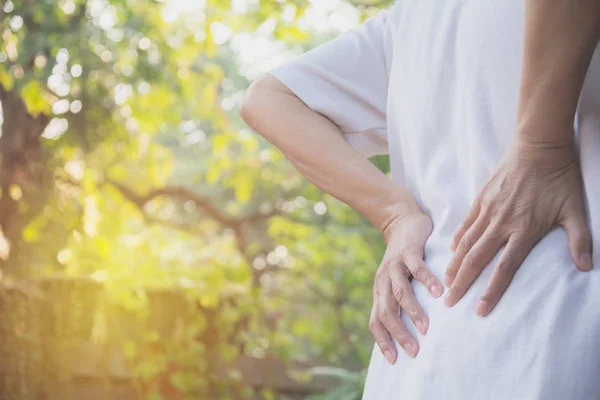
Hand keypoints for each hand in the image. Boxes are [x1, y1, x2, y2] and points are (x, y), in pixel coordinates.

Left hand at [370, 210, 443, 363]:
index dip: (382, 341)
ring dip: (412, 312)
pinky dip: (427, 281)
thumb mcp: (397, 281)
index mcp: (380, 291)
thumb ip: (400, 302)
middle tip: (414, 351)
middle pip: (387, 312)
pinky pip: (417, 268)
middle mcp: (383, 281)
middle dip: (399, 334)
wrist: (401, 221)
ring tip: (426, 328)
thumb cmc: (403, 258)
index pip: (375, 321)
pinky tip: (440, 292)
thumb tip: (409, 333)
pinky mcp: (407, 251)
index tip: (394, 360)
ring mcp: (394, 265)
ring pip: (400, 292)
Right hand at [445, 137, 592, 315]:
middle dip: (461, 283)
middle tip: (448, 301)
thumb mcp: (574, 209)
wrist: (539, 145)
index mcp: (525, 229)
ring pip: (467, 243)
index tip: (480, 309)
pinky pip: (467, 223)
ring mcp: (489, 209)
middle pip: (477, 259)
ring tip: (445, 281)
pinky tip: (452, 250)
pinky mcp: (482, 198)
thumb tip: (587, 267)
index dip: (491, 290)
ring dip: (455, 264)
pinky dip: (458, 239)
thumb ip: (579, 240)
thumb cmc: (559, 178)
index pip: (505, 268)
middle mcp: (502, 223)